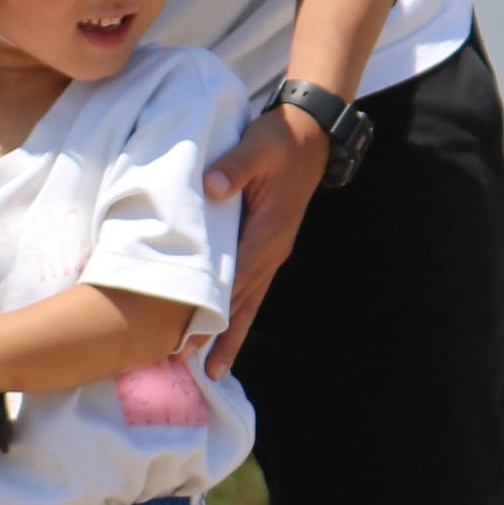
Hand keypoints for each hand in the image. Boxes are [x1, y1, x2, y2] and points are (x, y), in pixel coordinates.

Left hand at [200, 104, 329, 378]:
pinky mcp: (268, 246)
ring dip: (231, 335)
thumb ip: (234, 166)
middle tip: (195, 369)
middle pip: (243, 304)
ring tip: (212, 369)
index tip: (192, 337)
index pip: (236, 280)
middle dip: (221, 337)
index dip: (214, 311)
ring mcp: (272, 252)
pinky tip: (225, 331)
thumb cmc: (280, 139)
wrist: (311, 135)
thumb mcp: (258, 145)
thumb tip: (213, 187)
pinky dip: (237, 313)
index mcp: (267, 233)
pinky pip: (251, 288)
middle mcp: (272, 251)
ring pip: (249, 303)